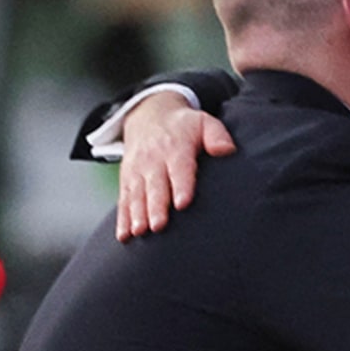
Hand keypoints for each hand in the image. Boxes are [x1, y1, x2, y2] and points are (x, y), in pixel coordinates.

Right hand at [117, 94, 235, 240]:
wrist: (148, 115)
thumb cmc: (183, 125)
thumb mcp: (203, 122)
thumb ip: (216, 135)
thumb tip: (227, 149)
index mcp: (175, 148)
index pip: (179, 168)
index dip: (181, 186)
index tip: (183, 203)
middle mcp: (153, 161)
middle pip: (155, 186)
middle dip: (156, 207)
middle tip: (159, 225)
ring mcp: (138, 171)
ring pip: (137, 195)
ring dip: (137, 214)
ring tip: (140, 232)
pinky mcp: (127, 179)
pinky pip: (124, 200)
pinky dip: (122, 218)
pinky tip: (124, 235)